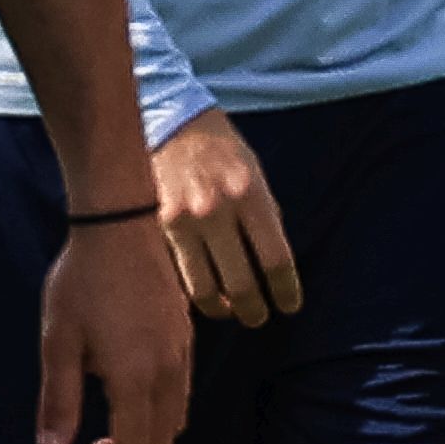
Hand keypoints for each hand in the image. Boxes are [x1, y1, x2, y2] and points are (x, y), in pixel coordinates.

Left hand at [33, 201, 190, 443]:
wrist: (124, 228)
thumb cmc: (83, 282)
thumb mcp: (58, 340)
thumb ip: (59, 398)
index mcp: (135, 376)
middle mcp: (168, 373)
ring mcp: (182, 356)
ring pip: (175, 423)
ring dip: (142, 441)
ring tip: (103, 433)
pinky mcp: (186, 342)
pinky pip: (179, 397)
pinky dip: (155, 417)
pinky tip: (123, 398)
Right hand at [156, 109, 299, 326]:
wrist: (171, 125)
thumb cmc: (223, 151)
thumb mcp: (256, 178)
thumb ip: (264, 218)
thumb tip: (273, 266)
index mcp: (249, 197)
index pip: (275, 260)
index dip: (285, 291)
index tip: (290, 306)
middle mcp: (215, 212)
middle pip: (240, 283)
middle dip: (254, 309)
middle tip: (259, 319)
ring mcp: (180, 222)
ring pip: (202, 288)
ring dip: (221, 309)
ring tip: (231, 313)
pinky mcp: (154, 228)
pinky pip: (176, 273)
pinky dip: (191, 292)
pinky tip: (200, 297)